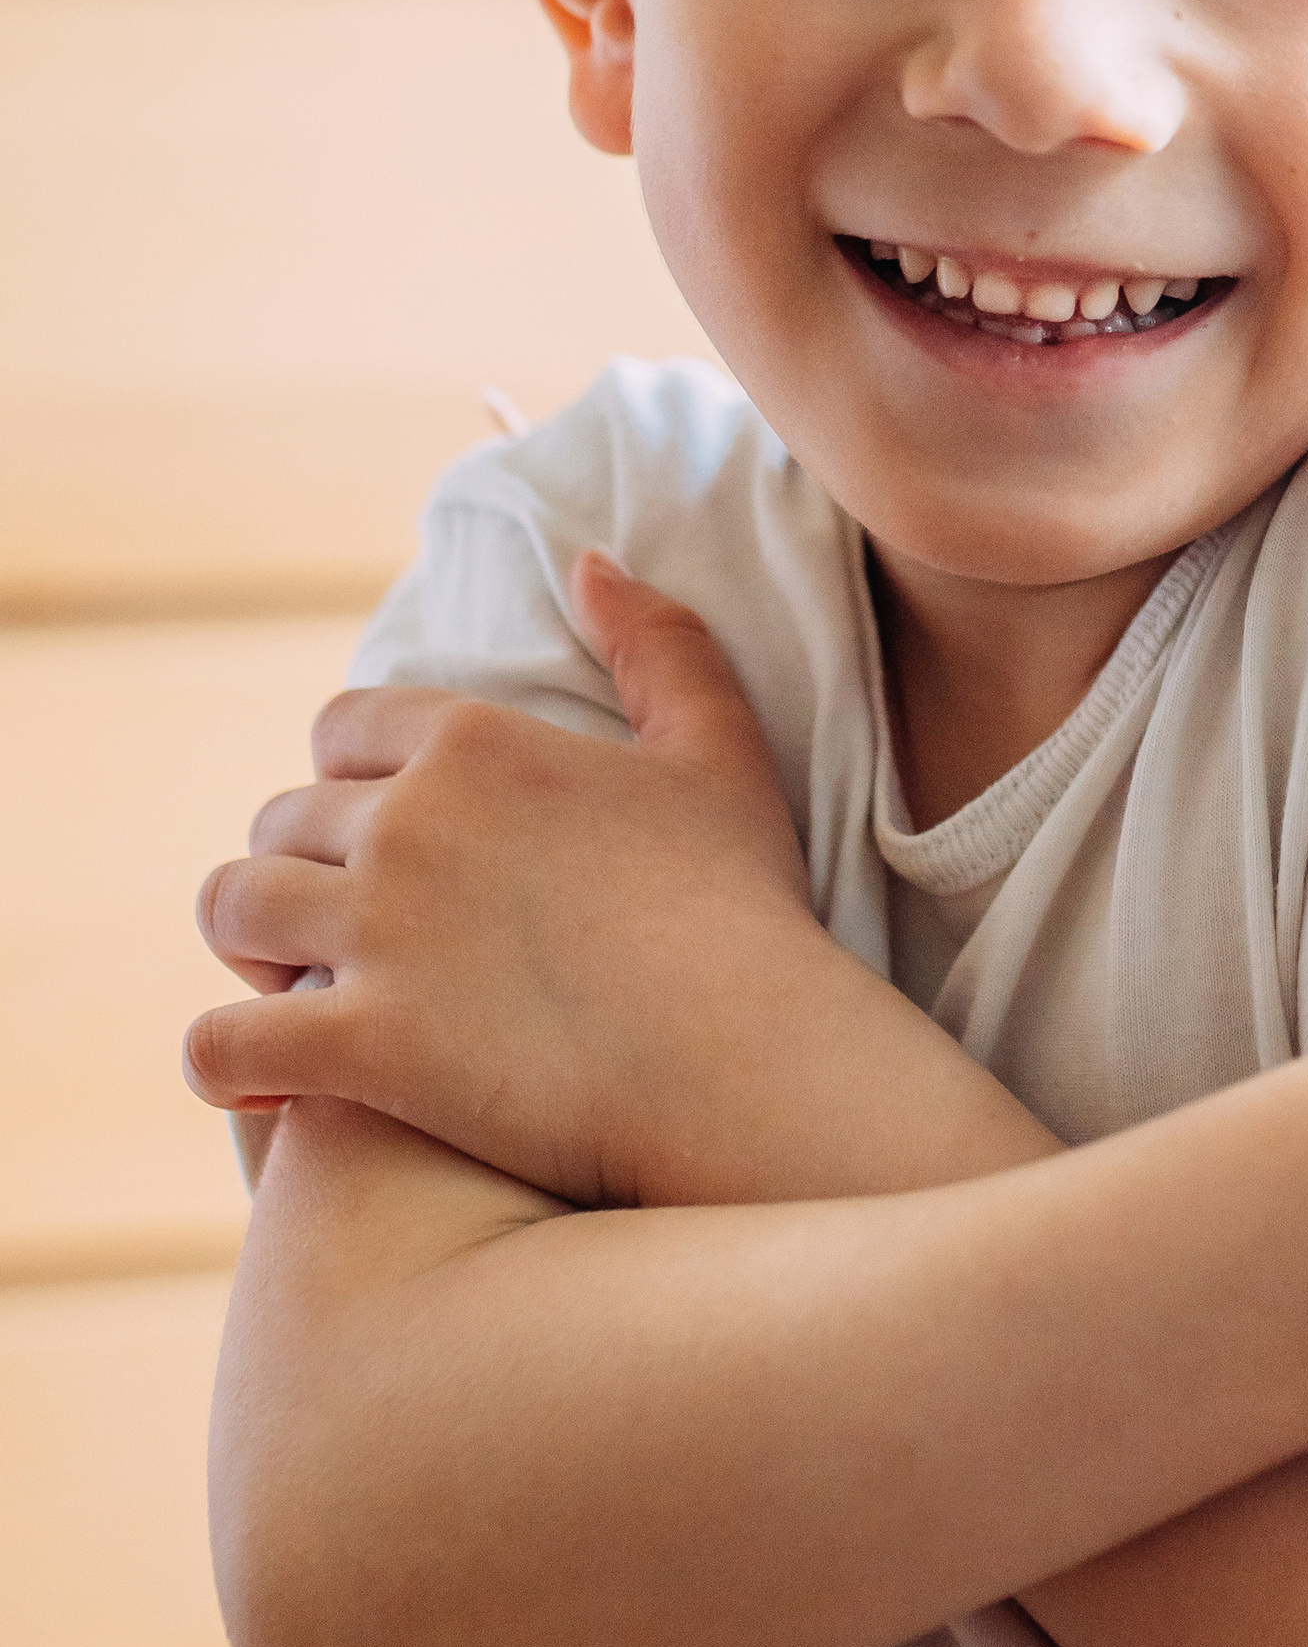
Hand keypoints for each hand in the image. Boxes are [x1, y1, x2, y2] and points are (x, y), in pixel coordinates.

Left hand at [188, 557, 1035, 1205]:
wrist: (747, 1060)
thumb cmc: (745, 910)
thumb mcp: (718, 753)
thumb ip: (659, 645)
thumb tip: (591, 560)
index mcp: (476, 741)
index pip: (345, 725)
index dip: (347, 772)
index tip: (373, 819)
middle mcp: (405, 821)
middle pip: (283, 817)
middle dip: (300, 862)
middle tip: (336, 918)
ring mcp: (373, 933)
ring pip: (232, 907)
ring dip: (244, 943)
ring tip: (281, 983)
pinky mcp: (358, 1047)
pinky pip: (223, 1043)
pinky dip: (221, 1061)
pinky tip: (257, 1086)